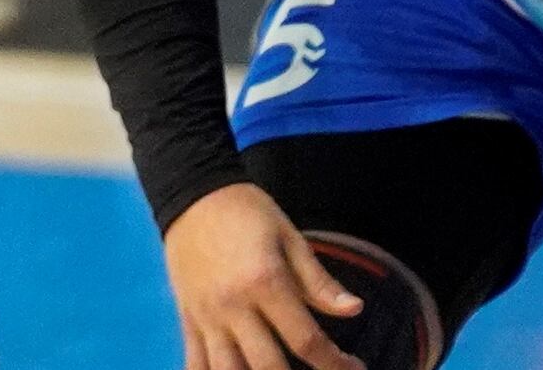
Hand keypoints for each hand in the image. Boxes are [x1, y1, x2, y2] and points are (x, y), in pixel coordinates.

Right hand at [161, 181, 368, 369]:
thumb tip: (354, 310)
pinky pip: (194, 360)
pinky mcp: (187, 316)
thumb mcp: (288, 236)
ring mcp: (206, 315)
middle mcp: (233, 305)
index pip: (306, 340)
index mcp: (264, 282)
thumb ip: (318, 280)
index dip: (335, 364)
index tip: (353, 368)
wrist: (190, 190)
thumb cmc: (245, 211)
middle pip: (268, 367)